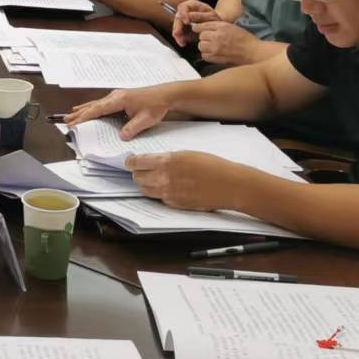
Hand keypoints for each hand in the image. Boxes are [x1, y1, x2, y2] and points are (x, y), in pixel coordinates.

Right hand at [66, 87, 171, 136]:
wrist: (165, 95)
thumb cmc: (156, 105)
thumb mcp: (146, 120)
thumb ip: (132, 128)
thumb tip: (121, 137)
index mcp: (118, 100)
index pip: (97, 110)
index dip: (84, 118)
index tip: (74, 124)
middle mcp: (114, 96)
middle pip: (92, 106)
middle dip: (78, 114)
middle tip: (66, 122)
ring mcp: (116, 96)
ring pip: (95, 104)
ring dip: (83, 111)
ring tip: (70, 115)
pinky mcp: (119, 98)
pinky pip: (101, 104)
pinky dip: (91, 108)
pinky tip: (87, 109)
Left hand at [127, 152, 250, 212]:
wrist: (229, 185)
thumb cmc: (213, 166)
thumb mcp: (187, 154)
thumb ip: (168, 158)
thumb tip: (154, 161)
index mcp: (167, 161)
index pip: (137, 162)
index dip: (131, 162)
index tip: (129, 161)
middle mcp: (164, 178)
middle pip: (137, 178)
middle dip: (138, 173)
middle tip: (141, 170)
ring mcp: (169, 193)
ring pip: (145, 190)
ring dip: (145, 184)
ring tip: (152, 179)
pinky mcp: (175, 204)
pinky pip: (159, 199)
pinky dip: (159, 193)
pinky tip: (168, 188)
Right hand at [170, 0, 217, 48]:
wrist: (216, 28)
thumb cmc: (214, 20)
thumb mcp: (210, 17)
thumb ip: (199, 16)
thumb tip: (187, 16)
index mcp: (192, 5)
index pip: (183, 7)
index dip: (183, 14)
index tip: (186, 22)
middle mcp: (186, 11)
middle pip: (177, 18)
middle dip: (177, 27)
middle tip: (178, 34)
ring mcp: (183, 20)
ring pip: (176, 26)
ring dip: (178, 35)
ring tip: (182, 42)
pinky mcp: (183, 28)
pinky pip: (178, 33)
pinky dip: (180, 39)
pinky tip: (183, 43)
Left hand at [193, 19, 260, 65]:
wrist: (253, 52)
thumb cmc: (245, 40)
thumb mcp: (231, 27)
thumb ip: (217, 26)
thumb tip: (202, 27)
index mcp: (222, 27)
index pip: (202, 26)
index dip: (199, 28)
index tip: (198, 29)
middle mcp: (217, 36)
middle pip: (201, 36)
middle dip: (205, 38)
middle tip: (211, 40)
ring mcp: (216, 48)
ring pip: (201, 46)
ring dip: (205, 46)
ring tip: (213, 47)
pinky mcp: (216, 58)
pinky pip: (204, 56)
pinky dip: (208, 55)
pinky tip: (215, 54)